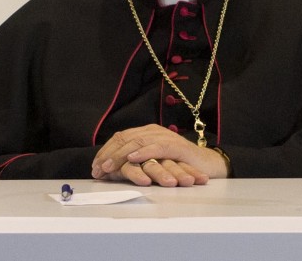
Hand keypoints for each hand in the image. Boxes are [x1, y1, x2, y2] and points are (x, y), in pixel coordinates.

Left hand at [91, 124, 227, 185]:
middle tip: (97, 169)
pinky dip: (143, 152)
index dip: (105, 152)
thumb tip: (110, 171)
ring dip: (121, 155)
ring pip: (137, 142)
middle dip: (109, 155)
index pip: (120, 138)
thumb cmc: (178, 165)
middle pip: (125, 139)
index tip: (95, 167)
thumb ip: (136, 161)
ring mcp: (164, 136)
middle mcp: (153, 131)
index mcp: (146, 132)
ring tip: (109, 166)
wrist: (206, 164)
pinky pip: (156, 147)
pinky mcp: (176, 146)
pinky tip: (133, 158)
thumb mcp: (152, 161)